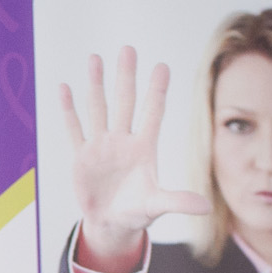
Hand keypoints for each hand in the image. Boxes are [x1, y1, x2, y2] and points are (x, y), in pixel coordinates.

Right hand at [60, 46, 209, 271]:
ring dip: (96, 84)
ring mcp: (101, 146)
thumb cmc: (137, 212)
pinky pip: (74, 128)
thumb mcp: (157, 206)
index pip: (153, 112)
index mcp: (144, 148)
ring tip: (95, 58)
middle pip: (125, 101)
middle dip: (126, 76)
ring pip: (98, 108)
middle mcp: (123, 140)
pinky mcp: (82, 156)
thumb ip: (178, 201)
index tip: (162, 66)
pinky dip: (68, 109)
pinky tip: (65, 87)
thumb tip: (206, 207)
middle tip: (128, 49)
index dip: (156, 90)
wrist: (111, 223)